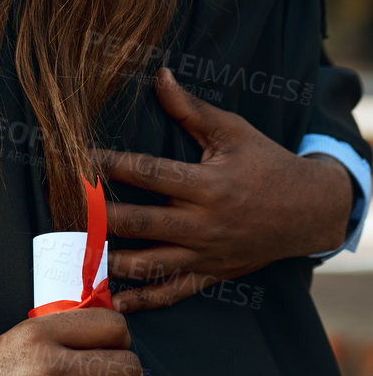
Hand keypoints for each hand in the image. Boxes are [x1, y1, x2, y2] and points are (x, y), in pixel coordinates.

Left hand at [98, 68, 353, 312]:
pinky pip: (175, 291)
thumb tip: (160, 75)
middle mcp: (204, 222)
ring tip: (78, 256)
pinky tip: (114, 300)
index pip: (149, 174)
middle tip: (64, 210)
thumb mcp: (232, 131)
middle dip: (101, 217)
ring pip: (152, 263)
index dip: (110, 166)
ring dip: (112, 261)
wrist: (311, 210)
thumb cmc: (266, 163)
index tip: (77, 160)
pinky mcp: (212, 273)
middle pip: (142, 222)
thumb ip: (190, 108)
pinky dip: (145, 300)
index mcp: (207, 184)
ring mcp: (207, 253)